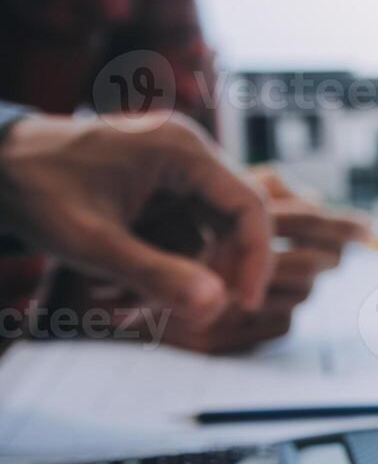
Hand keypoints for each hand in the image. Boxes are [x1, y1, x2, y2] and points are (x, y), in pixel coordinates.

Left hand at [0, 114, 270, 324]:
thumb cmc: (34, 191)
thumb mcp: (92, 242)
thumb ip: (156, 276)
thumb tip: (217, 309)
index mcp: (182, 149)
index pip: (250, 205)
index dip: (256, 258)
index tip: (246, 303)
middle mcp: (186, 151)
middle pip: (234, 219)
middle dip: (215, 269)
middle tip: (195, 314)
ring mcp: (172, 167)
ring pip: (206, 231)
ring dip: (180, 270)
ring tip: (127, 299)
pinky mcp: (156, 185)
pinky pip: (179, 229)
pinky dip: (160, 260)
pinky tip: (118, 281)